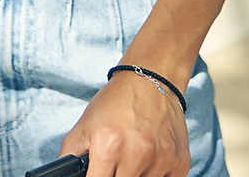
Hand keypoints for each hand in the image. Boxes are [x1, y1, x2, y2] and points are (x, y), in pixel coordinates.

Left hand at [60, 69, 189, 176]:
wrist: (151, 80)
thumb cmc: (116, 103)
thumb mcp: (84, 126)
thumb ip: (70, 155)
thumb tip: (68, 174)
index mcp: (108, 146)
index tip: (98, 175)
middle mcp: (136, 153)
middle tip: (115, 166)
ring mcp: (161, 159)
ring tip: (133, 158)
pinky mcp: (180, 162)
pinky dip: (156, 176)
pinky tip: (151, 161)